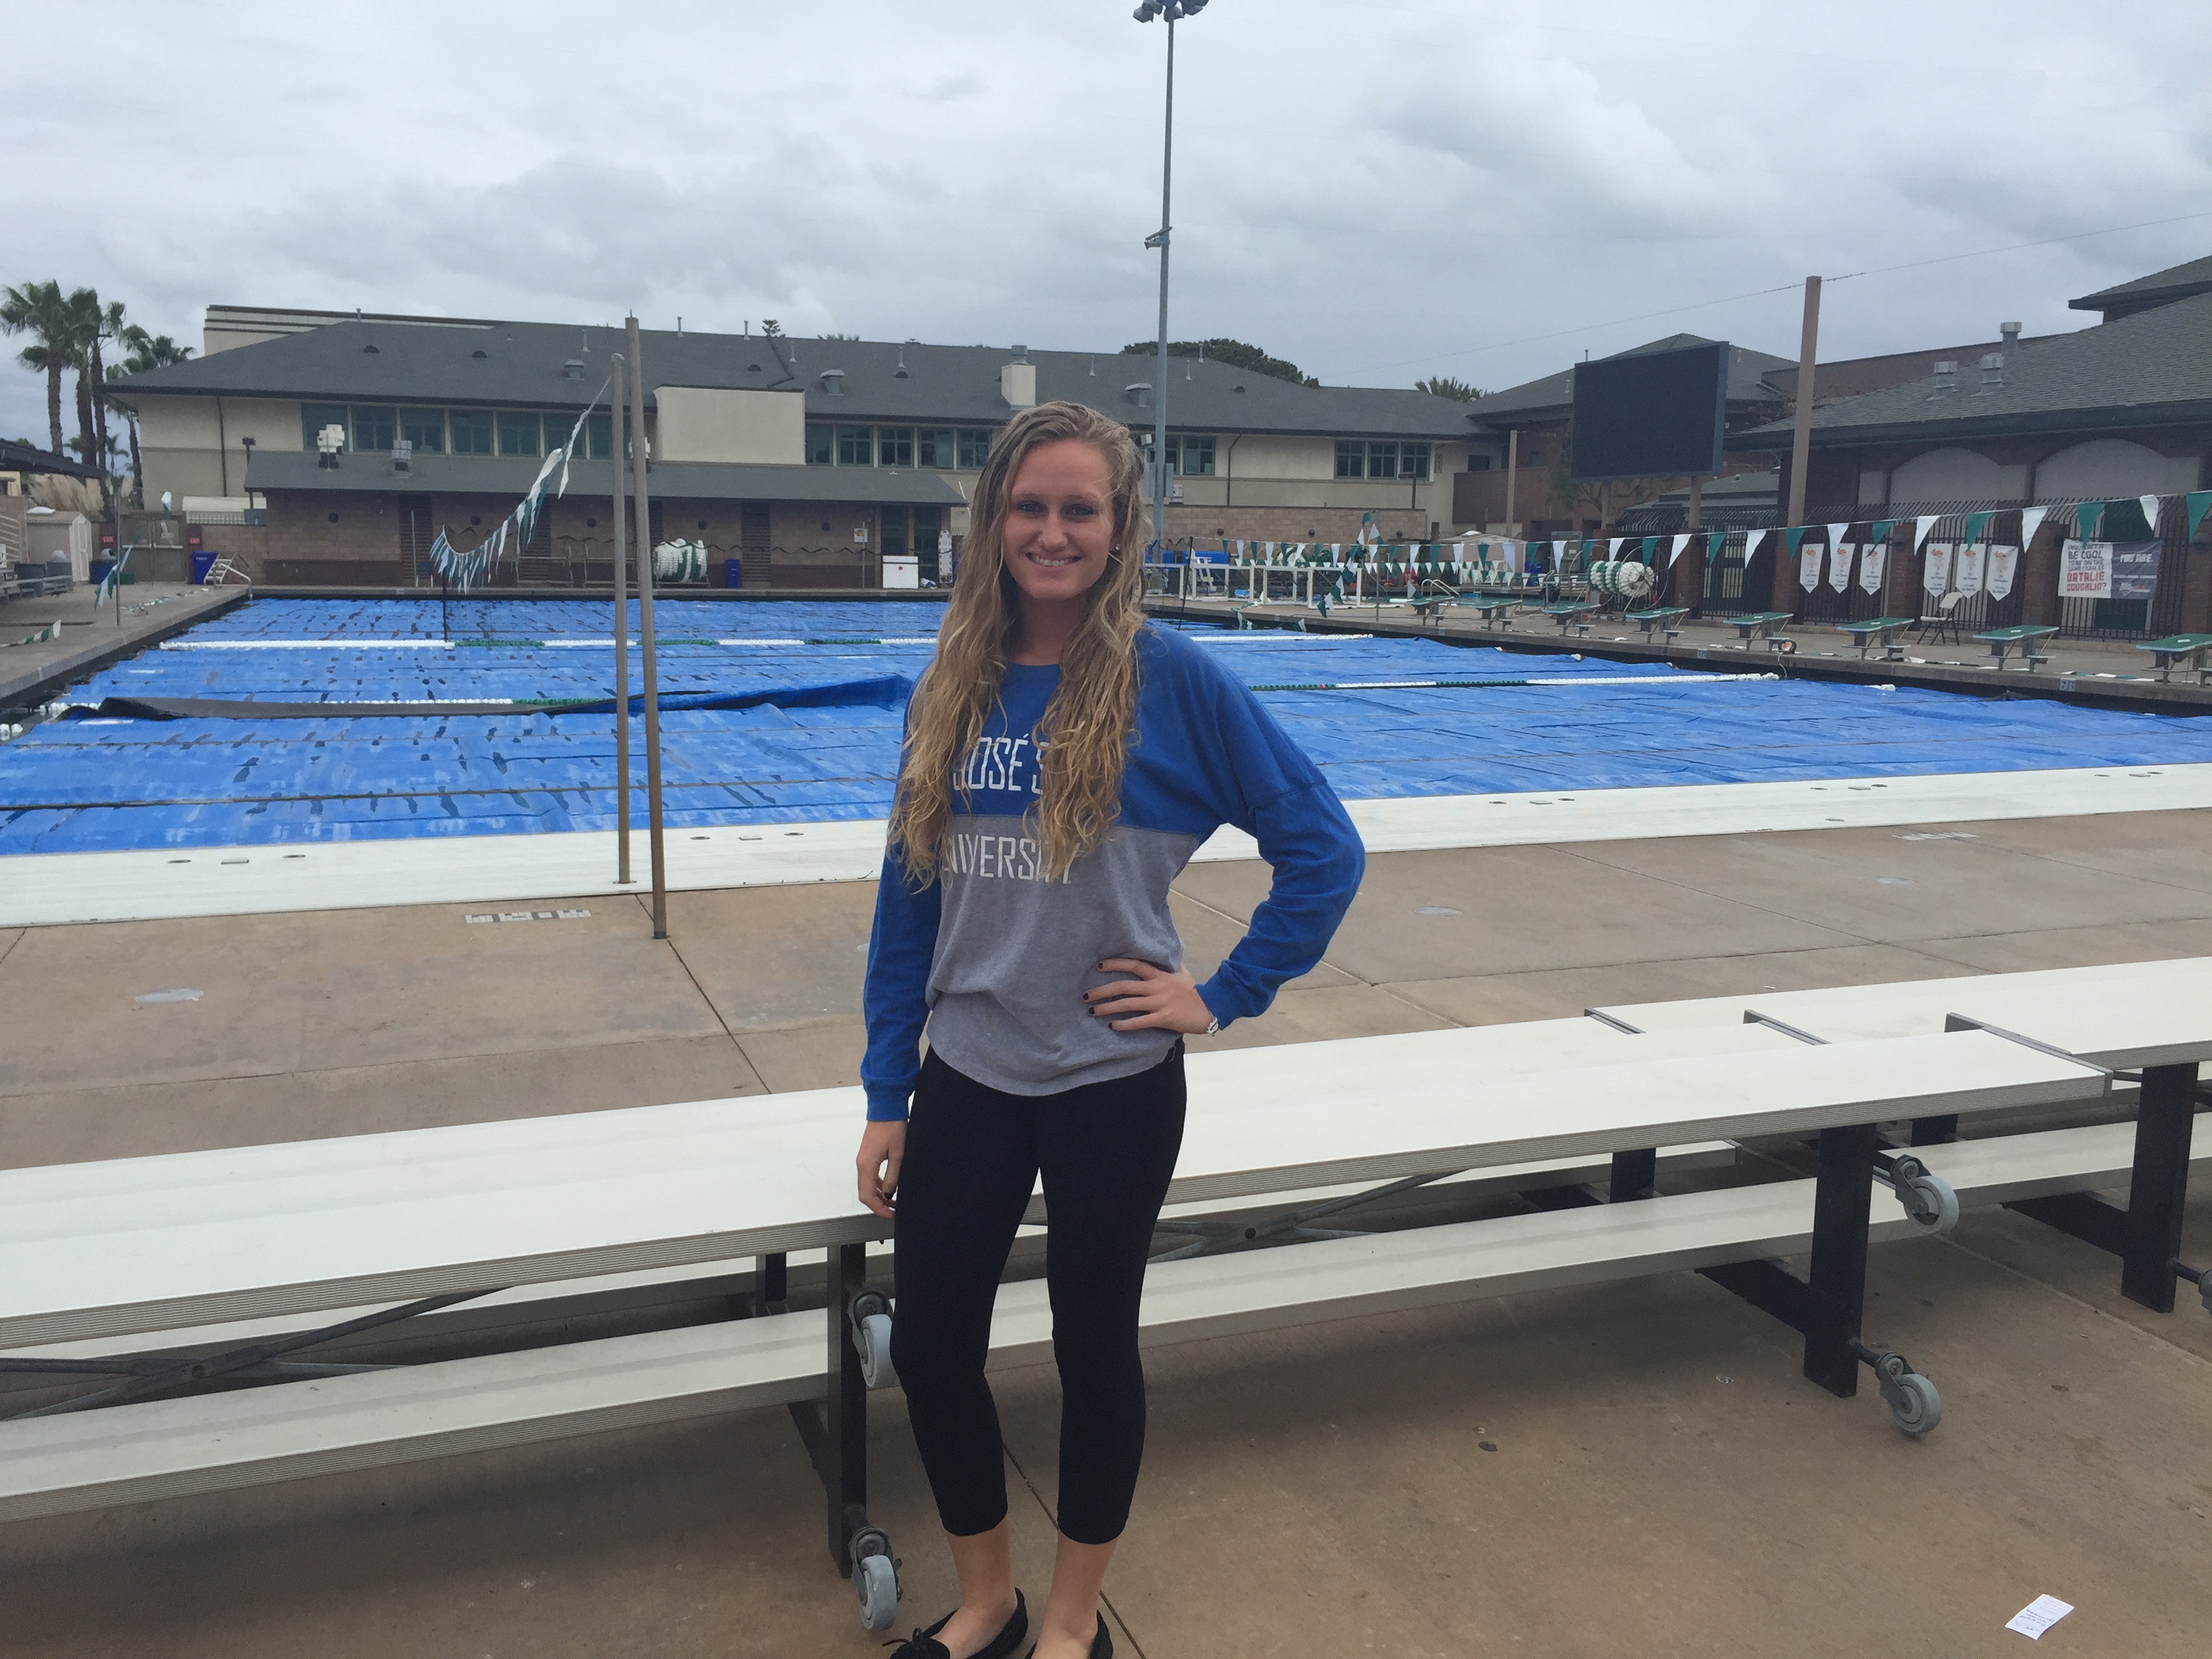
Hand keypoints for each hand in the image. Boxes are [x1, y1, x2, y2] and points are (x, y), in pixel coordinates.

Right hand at [856, 1120, 905, 1219]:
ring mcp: (863, 1160)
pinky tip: (889, 1187)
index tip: (890, 1215)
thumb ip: (893, 1176)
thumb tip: (889, 1193)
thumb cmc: (892, 1126)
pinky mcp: (867, 1156)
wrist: (886, 1107)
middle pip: (865, 1193)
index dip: (878, 1209)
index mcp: (866, 1165)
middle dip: (879, 1205)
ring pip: (867, 1186)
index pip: (867, 1196)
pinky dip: (878, 1185)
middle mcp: (861, 1164)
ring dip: (879, 1196)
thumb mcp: (898, 1154)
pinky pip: (870, 1176)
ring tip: (894, 1201)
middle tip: (893, 1211)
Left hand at [1084, 957, 1215, 1033]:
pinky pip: (1140, 1021)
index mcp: (1159, 975)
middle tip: (1086, 995)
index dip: (1115, 964)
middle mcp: (1156, 987)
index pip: (1134, 965)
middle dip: (1103, 990)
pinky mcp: (1163, 1018)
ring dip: (1108, 1007)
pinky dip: (1125, 1024)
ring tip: (1093, 1010)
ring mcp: (1159, 1003)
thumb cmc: (1194, 991)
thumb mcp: (1182, 973)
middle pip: (1124, 986)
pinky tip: (1113, 1026)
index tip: (1099, 966)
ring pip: (1128, 1004)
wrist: (1211, 1007)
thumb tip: (1166, 954)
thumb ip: (1170, 965)